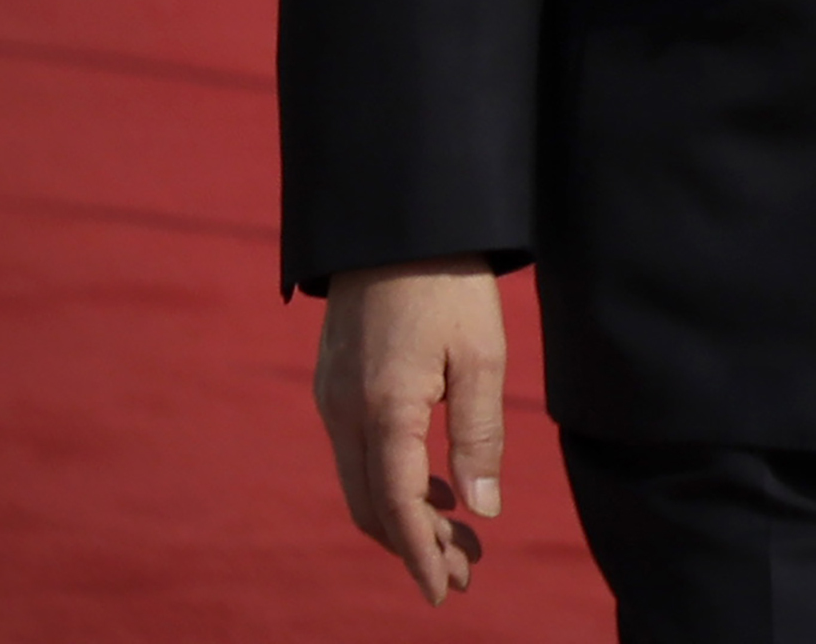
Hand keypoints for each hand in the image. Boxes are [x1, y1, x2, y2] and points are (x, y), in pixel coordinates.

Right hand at [313, 261, 504, 605]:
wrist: (397, 224)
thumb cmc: (450, 284)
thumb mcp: (482, 357)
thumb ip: (479, 436)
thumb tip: (483, 509)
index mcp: (383, 410)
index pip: (395, 508)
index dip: (420, 555)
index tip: (444, 592)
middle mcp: (343, 414)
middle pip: (371, 509)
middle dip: (414, 548)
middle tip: (463, 575)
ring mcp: (331, 401)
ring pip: (360, 486)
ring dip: (403, 521)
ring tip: (458, 541)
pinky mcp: (333, 388)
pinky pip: (356, 457)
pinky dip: (390, 486)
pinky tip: (432, 491)